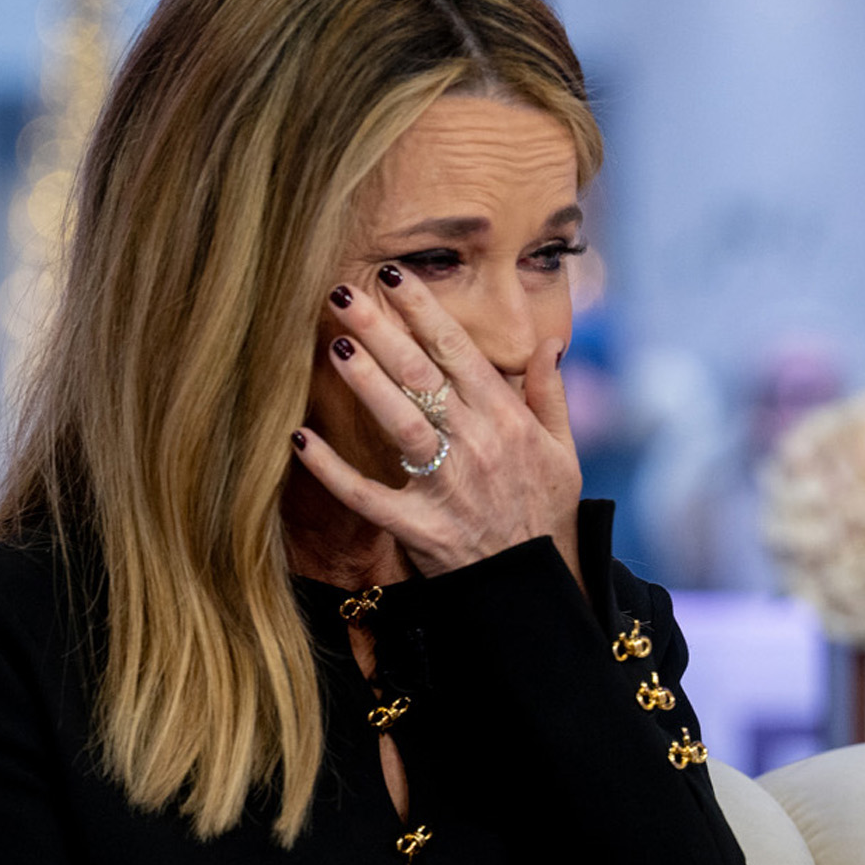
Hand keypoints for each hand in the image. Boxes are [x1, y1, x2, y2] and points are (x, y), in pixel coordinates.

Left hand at [292, 264, 582, 584]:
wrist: (534, 589)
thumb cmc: (546, 513)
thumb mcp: (563, 452)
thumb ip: (549, 395)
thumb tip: (548, 343)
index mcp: (508, 422)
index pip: (460, 353)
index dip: (426, 311)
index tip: (396, 275)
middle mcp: (477, 447)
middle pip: (422, 376)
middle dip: (382, 329)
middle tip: (342, 291)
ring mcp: (447, 487)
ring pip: (400, 424)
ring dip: (365, 382)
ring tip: (334, 344)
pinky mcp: (419, 527)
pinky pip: (367, 496)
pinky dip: (332, 470)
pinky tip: (300, 439)